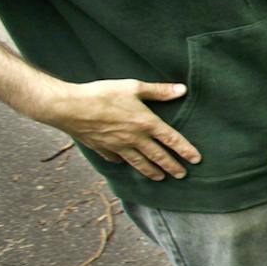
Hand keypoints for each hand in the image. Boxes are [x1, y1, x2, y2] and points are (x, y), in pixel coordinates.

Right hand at [43, 79, 199, 180]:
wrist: (69, 108)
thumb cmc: (102, 94)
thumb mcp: (133, 87)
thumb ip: (158, 91)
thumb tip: (182, 90)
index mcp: (146, 123)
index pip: (172, 140)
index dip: (186, 150)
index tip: (196, 160)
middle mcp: (135, 138)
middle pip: (158, 156)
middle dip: (172, 167)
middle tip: (182, 175)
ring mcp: (118, 146)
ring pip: (139, 163)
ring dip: (151, 171)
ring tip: (160, 178)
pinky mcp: (102, 148)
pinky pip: (116, 159)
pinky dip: (123, 163)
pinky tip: (126, 164)